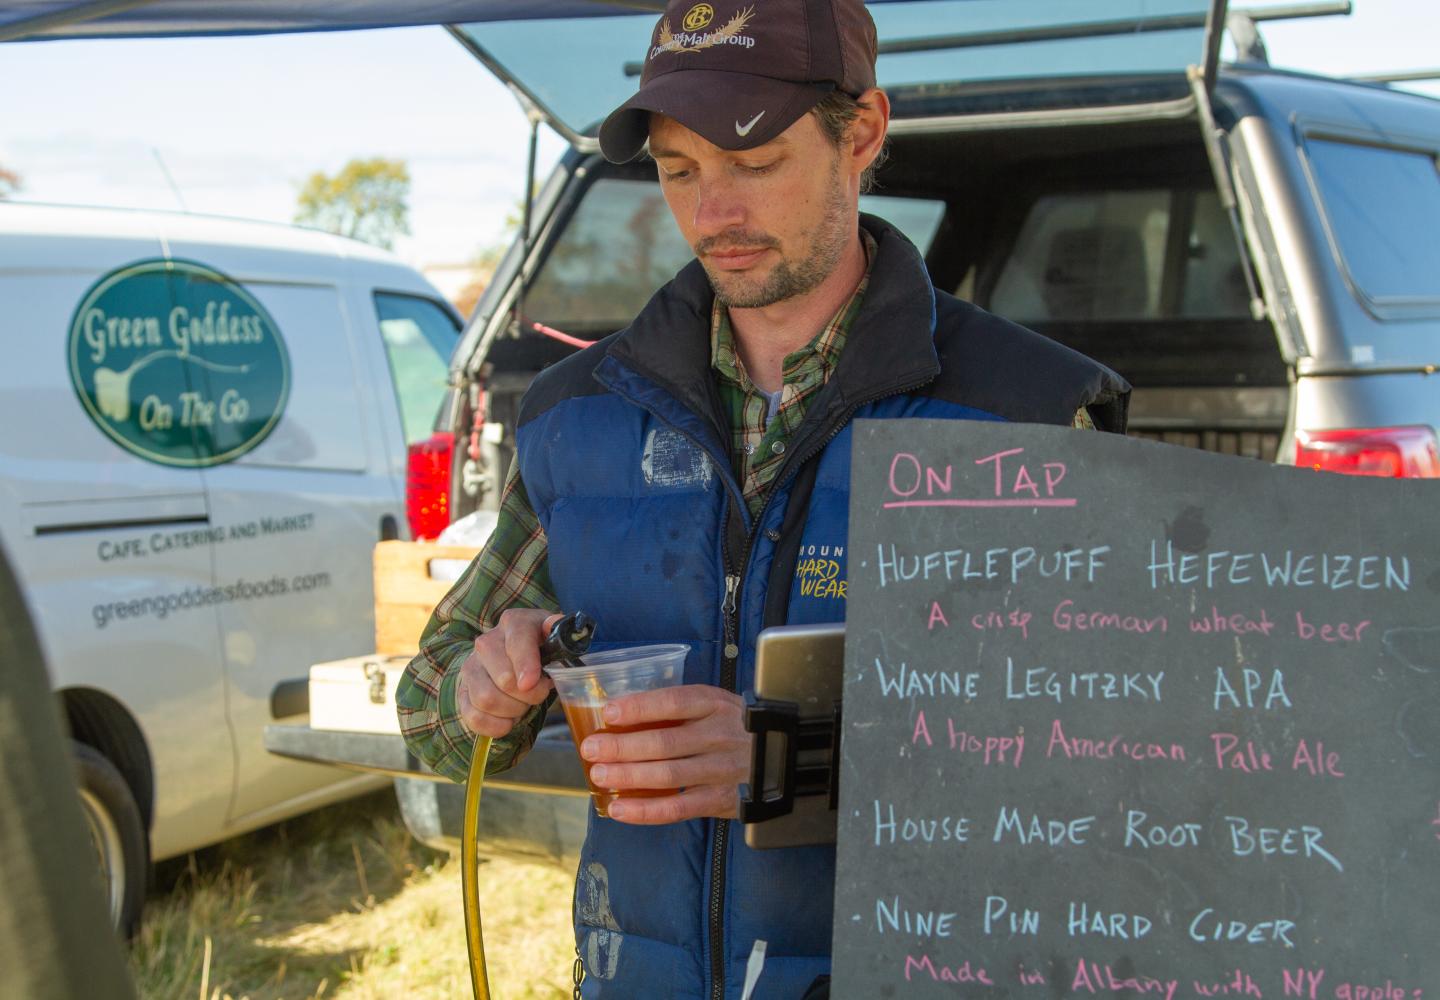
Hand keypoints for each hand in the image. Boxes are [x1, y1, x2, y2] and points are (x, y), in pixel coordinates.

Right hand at [456, 608, 562, 737]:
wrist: (513, 658)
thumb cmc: (541, 649)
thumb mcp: (555, 636)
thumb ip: (558, 630)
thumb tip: (553, 623)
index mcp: (514, 622)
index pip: (517, 641)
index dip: (526, 664)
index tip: (531, 683)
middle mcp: (487, 642)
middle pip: (504, 679)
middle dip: (528, 696)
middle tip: (538, 694)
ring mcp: (471, 667)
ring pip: (486, 699)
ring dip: (512, 710)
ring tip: (523, 705)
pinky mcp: (462, 691)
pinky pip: (473, 717)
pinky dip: (495, 726)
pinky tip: (508, 720)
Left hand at [579, 684, 752, 823]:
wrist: (787, 758)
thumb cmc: (738, 727)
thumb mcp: (718, 705)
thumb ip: (681, 708)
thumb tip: (621, 711)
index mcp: (717, 705)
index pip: (675, 703)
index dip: (640, 707)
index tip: (609, 711)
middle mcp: (720, 736)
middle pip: (665, 741)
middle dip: (623, 746)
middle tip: (591, 748)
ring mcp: (722, 770)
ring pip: (669, 775)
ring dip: (629, 776)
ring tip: (599, 775)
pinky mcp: (721, 801)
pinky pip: (678, 808)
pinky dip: (646, 811)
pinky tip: (620, 808)